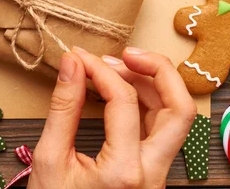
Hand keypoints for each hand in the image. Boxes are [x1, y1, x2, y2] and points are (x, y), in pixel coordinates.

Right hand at [28, 47, 196, 188]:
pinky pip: (163, 129)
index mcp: (124, 172)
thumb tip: (72, 63)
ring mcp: (158, 175)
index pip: (123, 101)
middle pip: (180, 110)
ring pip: (177, 118)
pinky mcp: (153, 173)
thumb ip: (63, 108)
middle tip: (125, 53)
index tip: (77, 57)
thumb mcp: (50, 159)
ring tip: (120, 67)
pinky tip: (124, 89)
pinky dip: (148, 101)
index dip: (99, 70)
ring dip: (154, 83)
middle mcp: (152, 174)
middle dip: (158, 70)